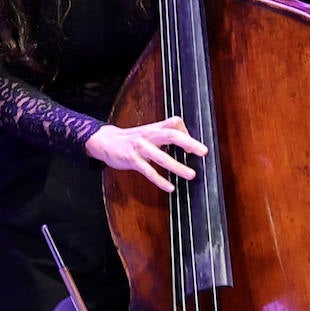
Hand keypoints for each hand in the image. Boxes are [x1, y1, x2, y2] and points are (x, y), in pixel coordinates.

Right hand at [85, 116, 207, 191]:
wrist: (105, 141)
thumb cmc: (130, 139)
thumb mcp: (148, 133)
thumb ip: (165, 136)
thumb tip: (188, 145)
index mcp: (154, 128)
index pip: (173, 123)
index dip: (186, 132)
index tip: (194, 148)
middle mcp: (148, 135)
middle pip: (171, 135)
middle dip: (189, 143)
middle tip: (204, 152)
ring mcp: (140, 147)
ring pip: (161, 156)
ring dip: (178, 166)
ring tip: (192, 175)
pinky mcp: (132, 159)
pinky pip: (148, 171)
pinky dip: (160, 180)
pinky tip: (170, 187)